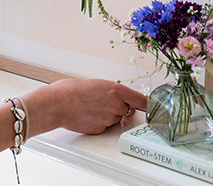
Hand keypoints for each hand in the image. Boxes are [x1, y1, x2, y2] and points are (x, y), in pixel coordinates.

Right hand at [25, 78, 147, 136]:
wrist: (57, 103)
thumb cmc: (71, 89)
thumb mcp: (95, 83)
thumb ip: (110, 90)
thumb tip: (114, 96)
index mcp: (116, 90)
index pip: (142, 100)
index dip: (149, 104)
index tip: (156, 106)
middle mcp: (116, 105)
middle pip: (127, 109)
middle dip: (119, 106)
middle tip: (102, 100)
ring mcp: (109, 119)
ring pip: (115, 118)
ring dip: (107, 114)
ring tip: (90, 106)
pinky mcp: (101, 129)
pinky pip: (105, 125)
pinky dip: (99, 122)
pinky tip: (87, 115)